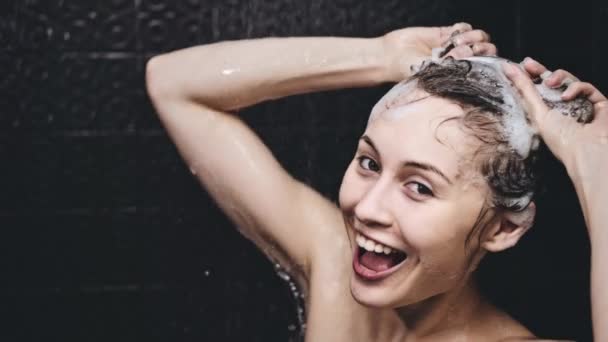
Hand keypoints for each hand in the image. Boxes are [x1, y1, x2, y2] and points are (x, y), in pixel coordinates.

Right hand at [381, 22, 495, 80]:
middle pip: (486, 52)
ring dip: (471, 37)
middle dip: (481, 49)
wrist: (391, 56)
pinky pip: (465, 27)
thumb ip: (455, 70)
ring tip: (455, 41)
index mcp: (458, 77)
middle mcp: (459, 62)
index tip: (472, 62)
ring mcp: (454, 47)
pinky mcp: (446, 33)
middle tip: (465, 50)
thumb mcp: (434, 76)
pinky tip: (451, 34)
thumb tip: (474, 60)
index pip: (485, 70)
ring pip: (479, 37)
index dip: (485, 63)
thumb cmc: (408, 72)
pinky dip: (463, 28)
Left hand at [503, 58, 607, 177]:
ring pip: (568, 82)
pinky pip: (585, 87)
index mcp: (546, 115)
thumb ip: (524, 89)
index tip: (520, 66)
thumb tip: (508, 68)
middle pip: (552, 83)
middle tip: (529, 64)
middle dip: (541, 71)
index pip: (537, 92)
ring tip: (549, 82)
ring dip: (558, 77)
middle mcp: (563, 110)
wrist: (588, 149)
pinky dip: (576, 87)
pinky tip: (568, 96)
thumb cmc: (561, 139)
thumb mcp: (536, 112)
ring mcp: (581, 106)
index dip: (529, 78)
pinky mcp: (598, 103)